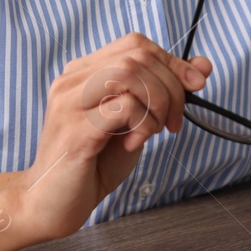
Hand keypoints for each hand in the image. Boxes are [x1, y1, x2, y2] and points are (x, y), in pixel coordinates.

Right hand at [0, 33, 209, 250]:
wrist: (48, 205)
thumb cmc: (92, 164)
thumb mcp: (136, 124)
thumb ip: (161, 95)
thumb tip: (201, 68)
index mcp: (84, 74)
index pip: (136, 45)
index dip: (172, 62)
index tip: (194, 86)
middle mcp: (73, 81)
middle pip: (137, 55)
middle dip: (171, 86)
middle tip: (173, 120)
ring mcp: (70, 103)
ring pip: (129, 73)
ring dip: (158, 101)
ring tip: (155, 130)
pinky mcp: (75, 130)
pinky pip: (123, 108)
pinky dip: (143, 123)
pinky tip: (135, 143)